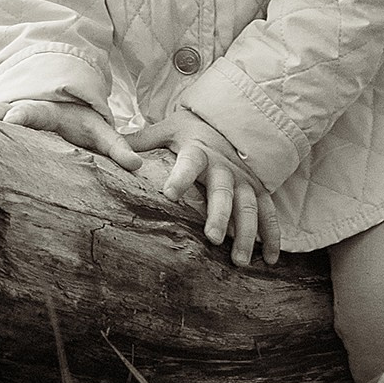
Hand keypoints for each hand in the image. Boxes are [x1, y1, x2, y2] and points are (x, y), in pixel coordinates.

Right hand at [0, 94, 142, 172]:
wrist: (59, 107)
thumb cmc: (81, 124)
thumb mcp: (99, 132)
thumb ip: (117, 147)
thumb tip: (137, 166)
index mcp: (46, 113)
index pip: (34, 112)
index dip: (23, 114)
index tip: (14, 117)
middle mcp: (19, 113)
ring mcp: (2, 121)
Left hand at [130, 115, 279, 268]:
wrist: (228, 121)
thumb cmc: (190, 131)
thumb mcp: (166, 129)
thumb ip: (140, 141)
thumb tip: (112, 149)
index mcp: (197, 151)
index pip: (187, 163)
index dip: (180, 177)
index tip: (169, 194)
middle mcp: (223, 166)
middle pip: (222, 191)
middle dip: (219, 215)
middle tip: (213, 239)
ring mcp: (244, 179)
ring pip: (248, 207)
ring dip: (246, 234)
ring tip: (239, 261)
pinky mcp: (258, 189)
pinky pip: (268, 212)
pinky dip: (272, 235)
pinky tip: (270, 259)